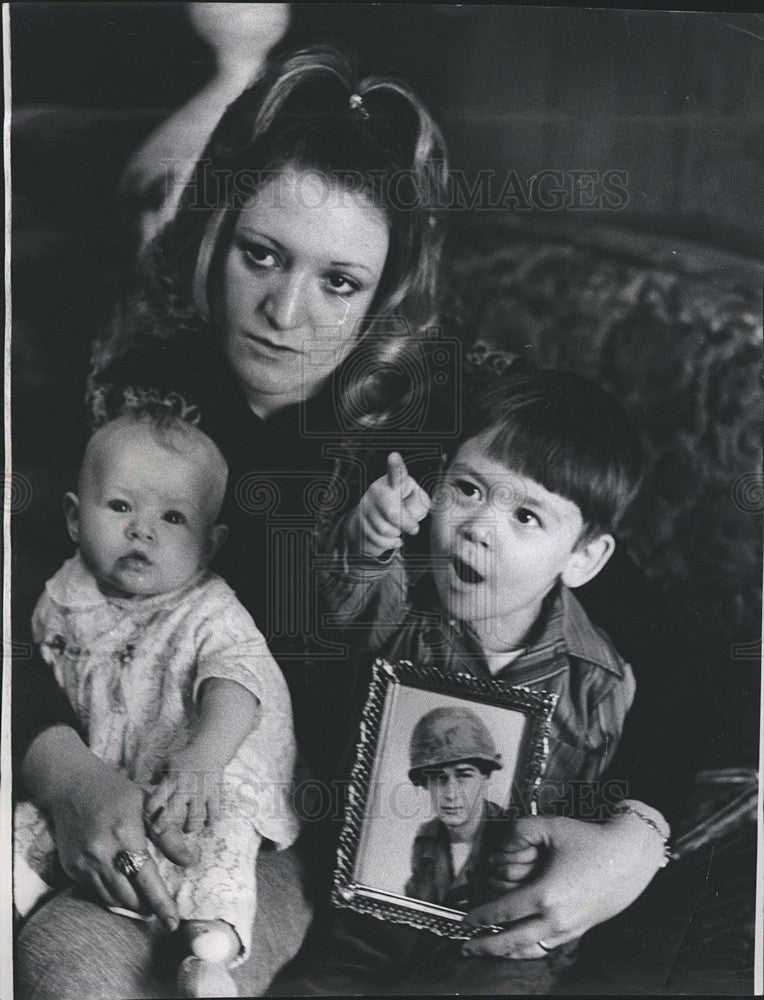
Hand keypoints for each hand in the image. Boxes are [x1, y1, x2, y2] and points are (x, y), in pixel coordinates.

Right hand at [24, 727, 194, 928]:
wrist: (73, 786)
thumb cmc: (117, 794)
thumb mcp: (148, 805)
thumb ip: (168, 835)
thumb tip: (189, 861)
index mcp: (126, 834)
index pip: (146, 878)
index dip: (161, 903)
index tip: (173, 923)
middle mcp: (102, 852)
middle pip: (128, 896)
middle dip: (147, 908)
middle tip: (160, 910)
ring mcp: (84, 862)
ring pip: (111, 899)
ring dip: (130, 906)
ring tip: (144, 904)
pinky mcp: (71, 867)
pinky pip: (95, 892)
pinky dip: (111, 896)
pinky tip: (123, 890)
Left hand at [145, 747, 223, 837]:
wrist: (210, 749)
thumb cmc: (186, 756)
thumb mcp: (168, 761)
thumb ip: (156, 774)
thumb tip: (148, 784)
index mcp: (172, 780)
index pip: (156, 800)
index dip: (149, 811)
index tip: (149, 815)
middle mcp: (186, 788)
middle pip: (172, 812)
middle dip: (163, 824)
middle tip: (160, 830)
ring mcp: (202, 792)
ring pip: (195, 816)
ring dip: (190, 827)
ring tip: (187, 829)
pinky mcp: (215, 793)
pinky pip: (214, 812)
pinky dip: (211, 821)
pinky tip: (207, 823)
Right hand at [345, 452, 430, 558]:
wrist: (370, 523)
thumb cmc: (399, 507)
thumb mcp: (415, 502)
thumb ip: (421, 503)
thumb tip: (414, 514)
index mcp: (392, 483)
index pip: (395, 474)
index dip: (395, 466)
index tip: (394, 456)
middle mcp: (376, 492)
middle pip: (392, 513)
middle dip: (406, 524)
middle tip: (414, 529)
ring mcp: (366, 508)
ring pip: (387, 530)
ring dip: (396, 534)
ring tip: (396, 528)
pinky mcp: (360, 524)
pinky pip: (379, 541)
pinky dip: (390, 544)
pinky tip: (391, 538)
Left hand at [463, 809, 667, 958]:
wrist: (631, 855)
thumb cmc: (590, 840)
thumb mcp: (550, 827)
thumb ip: (519, 831)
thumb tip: (499, 846)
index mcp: (546, 895)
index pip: (503, 913)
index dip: (481, 918)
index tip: (465, 920)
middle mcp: (556, 918)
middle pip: (512, 941)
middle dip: (486, 946)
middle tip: (466, 946)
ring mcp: (570, 929)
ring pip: (531, 950)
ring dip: (506, 953)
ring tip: (488, 951)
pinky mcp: (581, 931)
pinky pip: (548, 948)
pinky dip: (529, 951)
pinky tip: (518, 947)